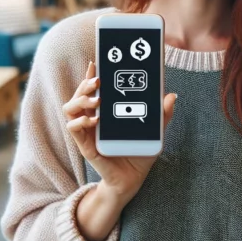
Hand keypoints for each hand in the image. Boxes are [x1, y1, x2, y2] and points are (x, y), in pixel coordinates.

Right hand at [64, 61, 176, 201]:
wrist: (132, 180)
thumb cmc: (140, 153)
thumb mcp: (155, 131)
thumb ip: (162, 114)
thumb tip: (171, 95)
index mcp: (107, 111)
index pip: (94, 88)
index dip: (91, 74)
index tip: (96, 61)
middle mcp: (93, 118)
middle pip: (80, 93)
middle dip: (86, 83)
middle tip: (99, 80)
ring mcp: (87, 131)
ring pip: (70, 107)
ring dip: (81, 99)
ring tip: (97, 100)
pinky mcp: (85, 145)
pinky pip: (73, 129)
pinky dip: (80, 122)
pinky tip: (94, 120)